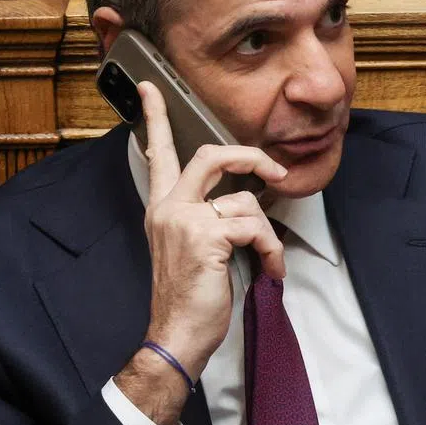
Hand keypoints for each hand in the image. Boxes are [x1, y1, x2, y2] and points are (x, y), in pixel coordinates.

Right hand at [115, 81, 286, 424]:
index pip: (157, 154)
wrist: (176, 336)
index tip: (151, 88)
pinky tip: (269, 269)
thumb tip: (241, 206)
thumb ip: (206, 220)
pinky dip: (271, 249)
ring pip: (245, 200)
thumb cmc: (187, 298)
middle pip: (209, 155)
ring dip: (267, 233)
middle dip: (249, 157)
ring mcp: (185, 220)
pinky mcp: (207, 237)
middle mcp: (168, 208)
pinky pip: (255, 227)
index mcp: (162, 208)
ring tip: (268, 259)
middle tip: (274, 172)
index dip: (154, 117)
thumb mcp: (191, 250)